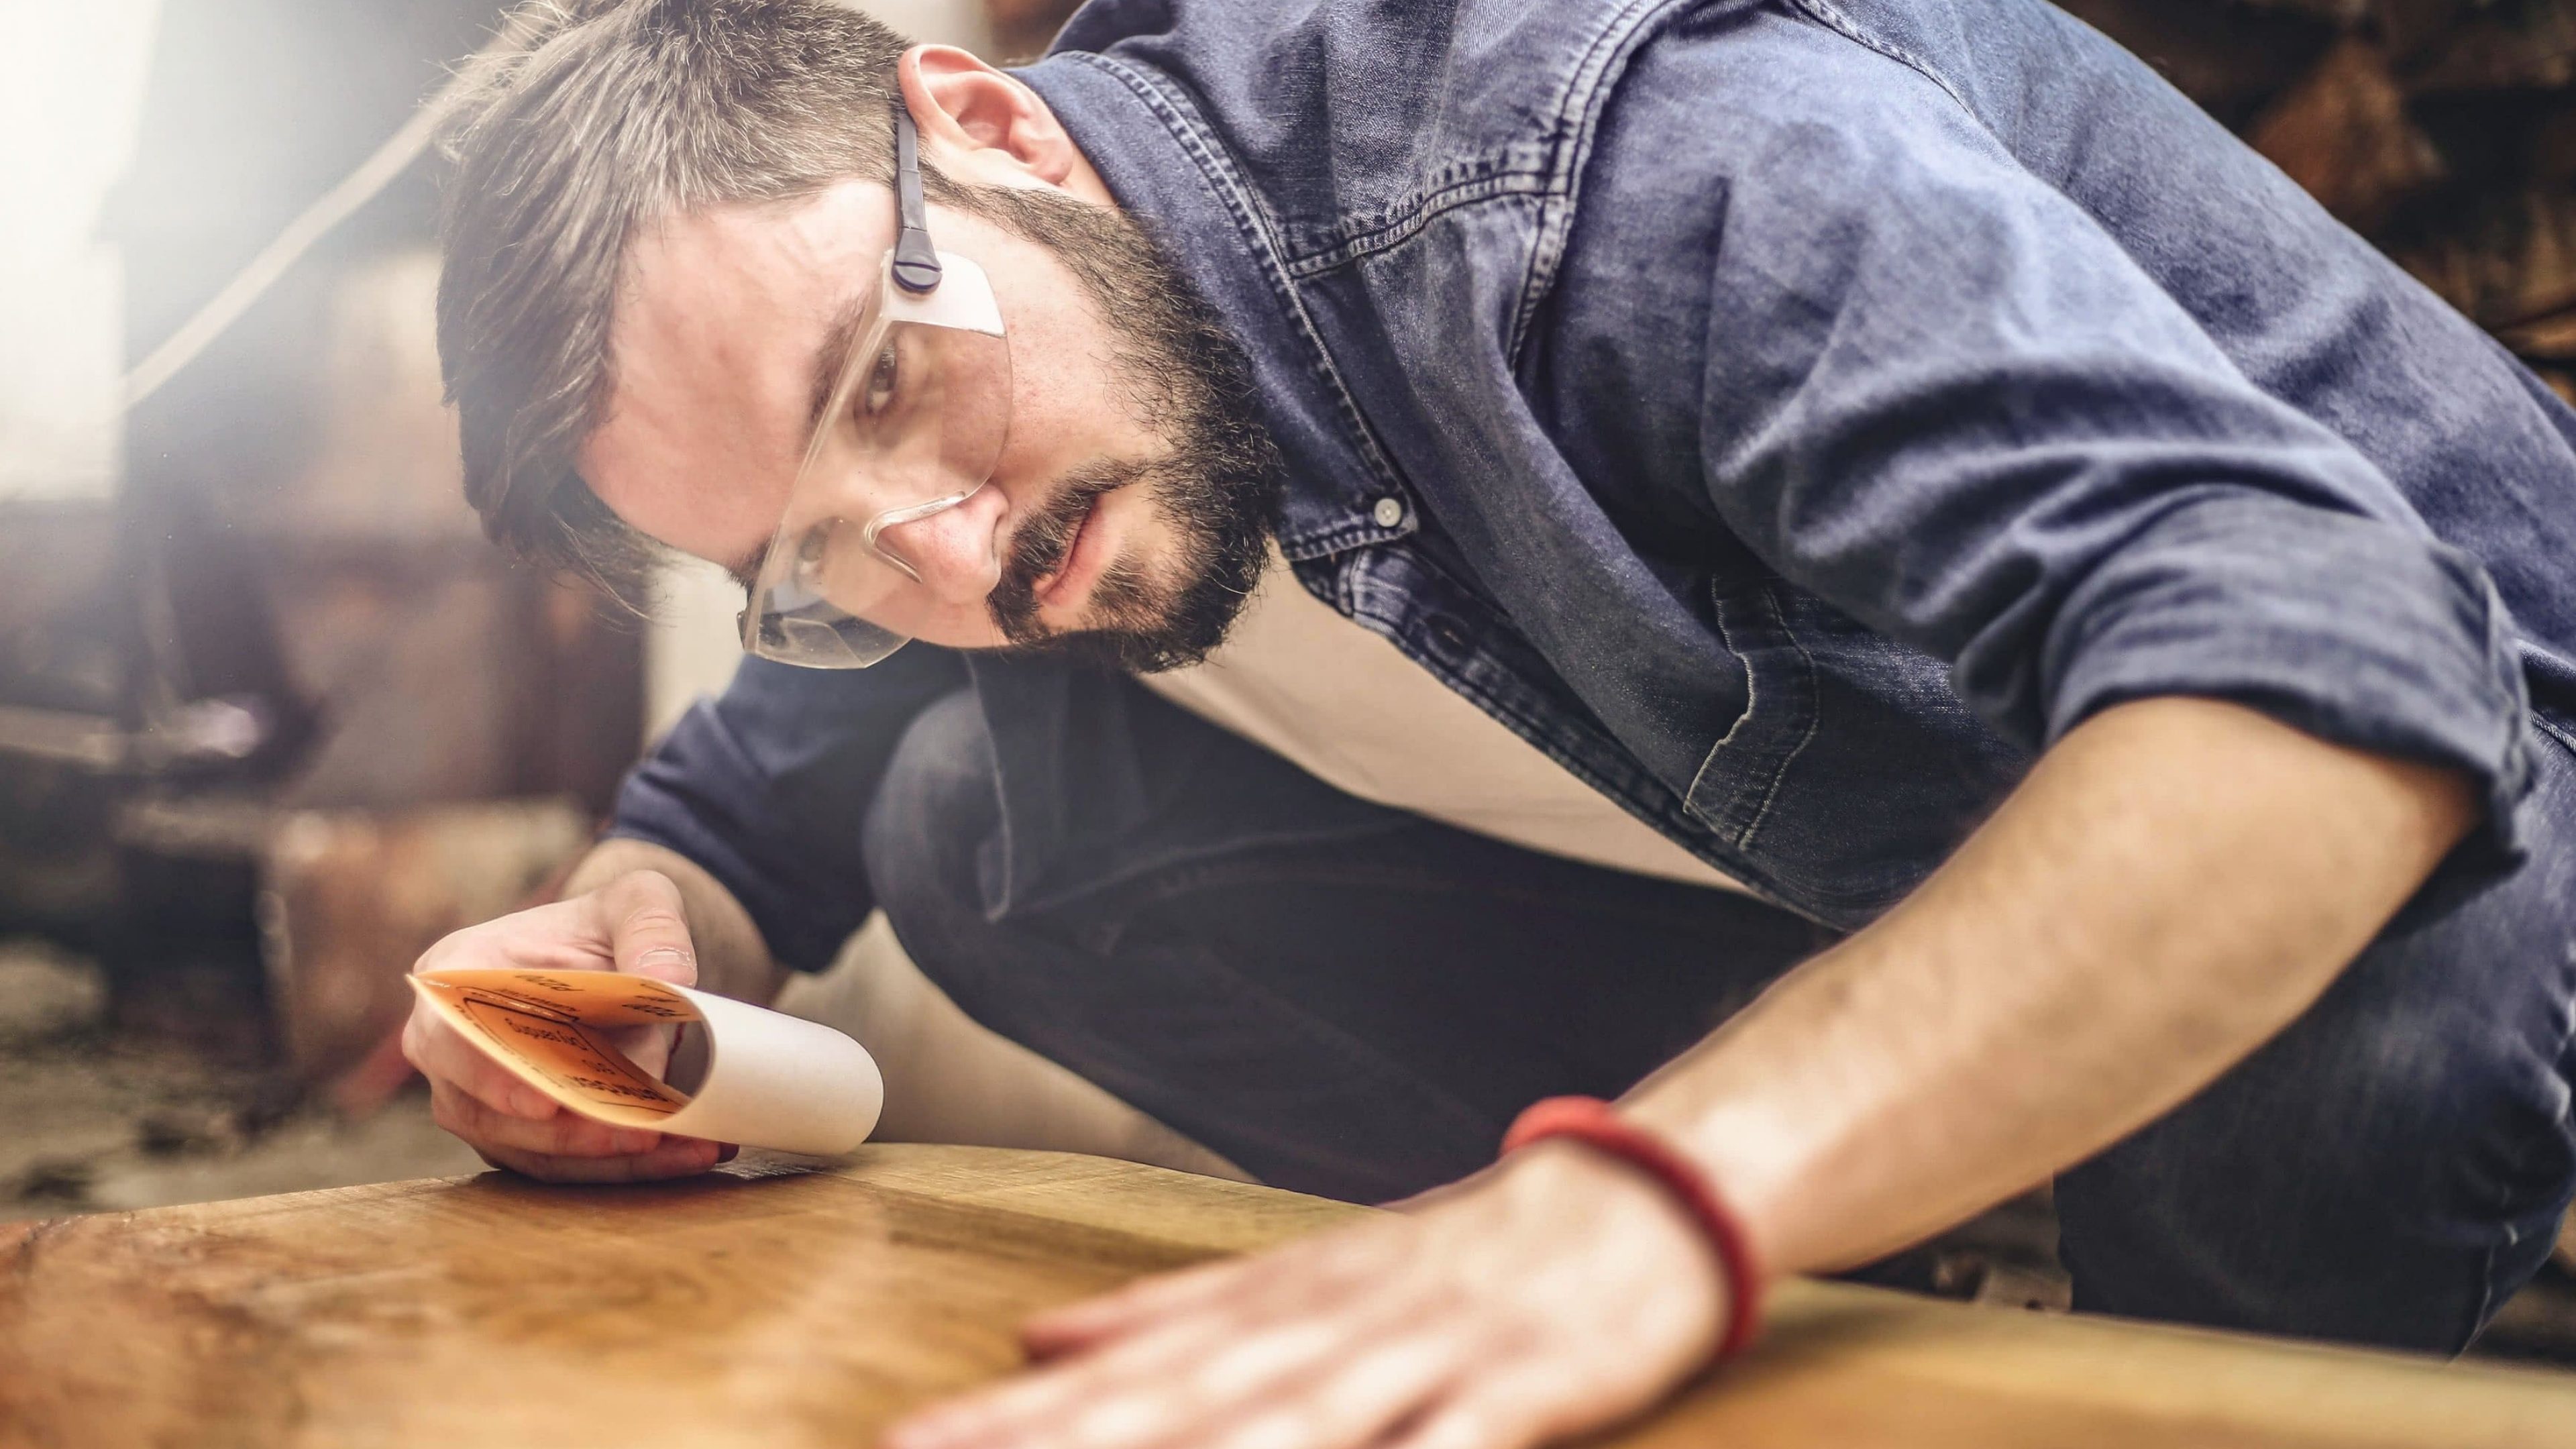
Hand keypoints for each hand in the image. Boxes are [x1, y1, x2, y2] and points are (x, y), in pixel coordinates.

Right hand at [401, 868, 734, 1181]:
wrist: (616, 963)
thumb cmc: (607, 927)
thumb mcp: (637, 901)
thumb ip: (652, 927)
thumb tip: (674, 979)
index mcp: (455, 980)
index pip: (450, 1036)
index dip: (489, 1074)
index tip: (544, 1101)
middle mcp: (451, 1051)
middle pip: (487, 1111)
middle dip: (567, 1132)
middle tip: (640, 1134)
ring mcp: (481, 1101)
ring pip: (529, 1150)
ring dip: (605, 1158)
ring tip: (681, 1146)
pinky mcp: (521, 1137)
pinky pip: (563, 1167)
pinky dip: (623, 1167)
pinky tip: (686, 1154)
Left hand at [883, 1144, 1730, 1448]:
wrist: (1641, 1192)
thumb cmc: (1468, 1252)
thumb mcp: (1315, 1272)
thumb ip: (1184, 1311)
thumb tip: (1047, 1336)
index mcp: (1283, 1300)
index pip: (1131, 1368)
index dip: (1017, 1418)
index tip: (910, 1447)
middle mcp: (1337, 1323)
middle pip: (1181, 1398)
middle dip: (1056, 1445)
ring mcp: (1431, 1353)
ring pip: (1290, 1422)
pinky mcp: (1530, 1385)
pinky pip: (1456, 1447)